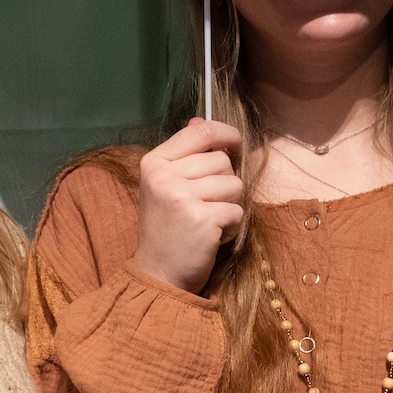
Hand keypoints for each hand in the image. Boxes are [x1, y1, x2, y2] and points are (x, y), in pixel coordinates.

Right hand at [131, 117, 247, 292]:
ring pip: (234, 185)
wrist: (158, 273)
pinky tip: (211, 236)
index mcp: (154, 162)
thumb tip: (201, 119)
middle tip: (205, 205)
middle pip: (222, 161)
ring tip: (208, 221)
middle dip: (225, 183)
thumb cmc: (167, 228)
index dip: (225, 134)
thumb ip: (184, 153)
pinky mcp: (203, 219)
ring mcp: (182, 197)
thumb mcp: (166, 185)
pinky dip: (231, 227)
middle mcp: (165, 176)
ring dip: (229, 206)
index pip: (199, 131)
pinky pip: (237, 211)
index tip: (235, 144)